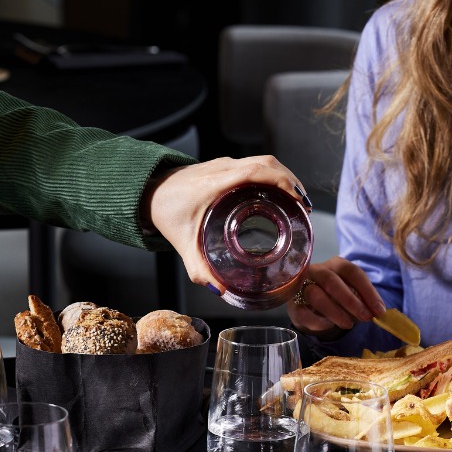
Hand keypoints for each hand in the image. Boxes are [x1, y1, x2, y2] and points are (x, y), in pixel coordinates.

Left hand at [144, 155, 305, 291]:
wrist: (148, 191)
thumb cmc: (165, 212)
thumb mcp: (183, 244)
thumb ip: (199, 270)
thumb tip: (220, 290)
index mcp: (217, 183)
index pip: (258, 171)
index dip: (284, 182)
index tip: (299, 199)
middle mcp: (224, 169)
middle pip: (268, 163)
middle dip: (292, 181)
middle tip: (304, 206)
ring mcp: (225, 165)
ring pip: (264, 161)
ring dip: (284, 177)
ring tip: (297, 201)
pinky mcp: (224, 167)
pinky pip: (255, 165)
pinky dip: (272, 176)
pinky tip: (277, 195)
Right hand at [286, 257, 385, 339]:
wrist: (311, 308)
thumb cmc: (336, 298)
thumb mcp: (353, 295)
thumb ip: (364, 302)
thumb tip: (378, 312)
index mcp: (337, 265)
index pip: (353, 272)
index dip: (368, 291)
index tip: (379, 310)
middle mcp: (318, 270)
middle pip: (332, 281)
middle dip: (351, 301)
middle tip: (365, 317)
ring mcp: (303, 285)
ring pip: (315, 294)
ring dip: (335, 311)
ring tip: (348, 324)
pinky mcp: (293, 303)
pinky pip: (303, 311)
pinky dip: (318, 321)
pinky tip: (328, 325)